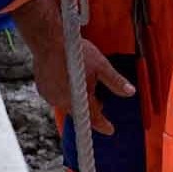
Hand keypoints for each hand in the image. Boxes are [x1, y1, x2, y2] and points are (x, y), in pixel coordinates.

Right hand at [10, 0, 134, 133]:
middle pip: (80, 112)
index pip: (94, 119)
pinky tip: (68, 81)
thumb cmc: (76, 52)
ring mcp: (50, 97)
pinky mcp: (42, 90)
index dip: (103, 125)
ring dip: (77, 100)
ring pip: (67, 104)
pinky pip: (56, 97)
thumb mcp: (101, 66)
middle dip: (91, 109)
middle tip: (100, 101)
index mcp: (80, 99)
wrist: (49, 41)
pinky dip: (64, 93)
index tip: (110, 130)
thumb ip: (115, 82)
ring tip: (84, 86)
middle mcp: (63, 102)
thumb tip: (130, 92)